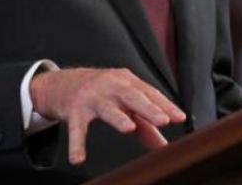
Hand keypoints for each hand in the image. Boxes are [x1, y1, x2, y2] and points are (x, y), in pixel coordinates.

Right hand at [29, 67, 185, 164]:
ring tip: (129, 129)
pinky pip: (76, 129)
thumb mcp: (123, 103)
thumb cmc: (100, 93)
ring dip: (118, 117)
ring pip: (106, 108)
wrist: (63, 83)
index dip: (165, 105)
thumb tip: (163, 144)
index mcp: (126, 82)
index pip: (149, 93)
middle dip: (148, 108)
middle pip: (132, 96)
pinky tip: (78, 158)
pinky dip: (77, 144)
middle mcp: (111, 86)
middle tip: (163, 120)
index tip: (179, 117)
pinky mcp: (74, 111)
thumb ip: (144, 124)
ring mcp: (92, 97)